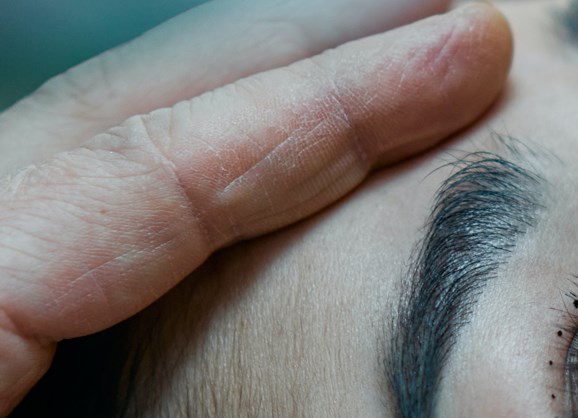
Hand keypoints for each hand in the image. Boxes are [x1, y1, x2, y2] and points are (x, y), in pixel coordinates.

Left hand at [0, 0, 510, 417]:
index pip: (153, 173)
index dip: (333, 108)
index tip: (462, 53)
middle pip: (131, 114)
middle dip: (308, 55)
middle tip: (446, 21)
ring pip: (108, 148)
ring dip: (258, 96)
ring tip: (382, 64)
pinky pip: (96, 218)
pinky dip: (209, 174)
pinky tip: (275, 176)